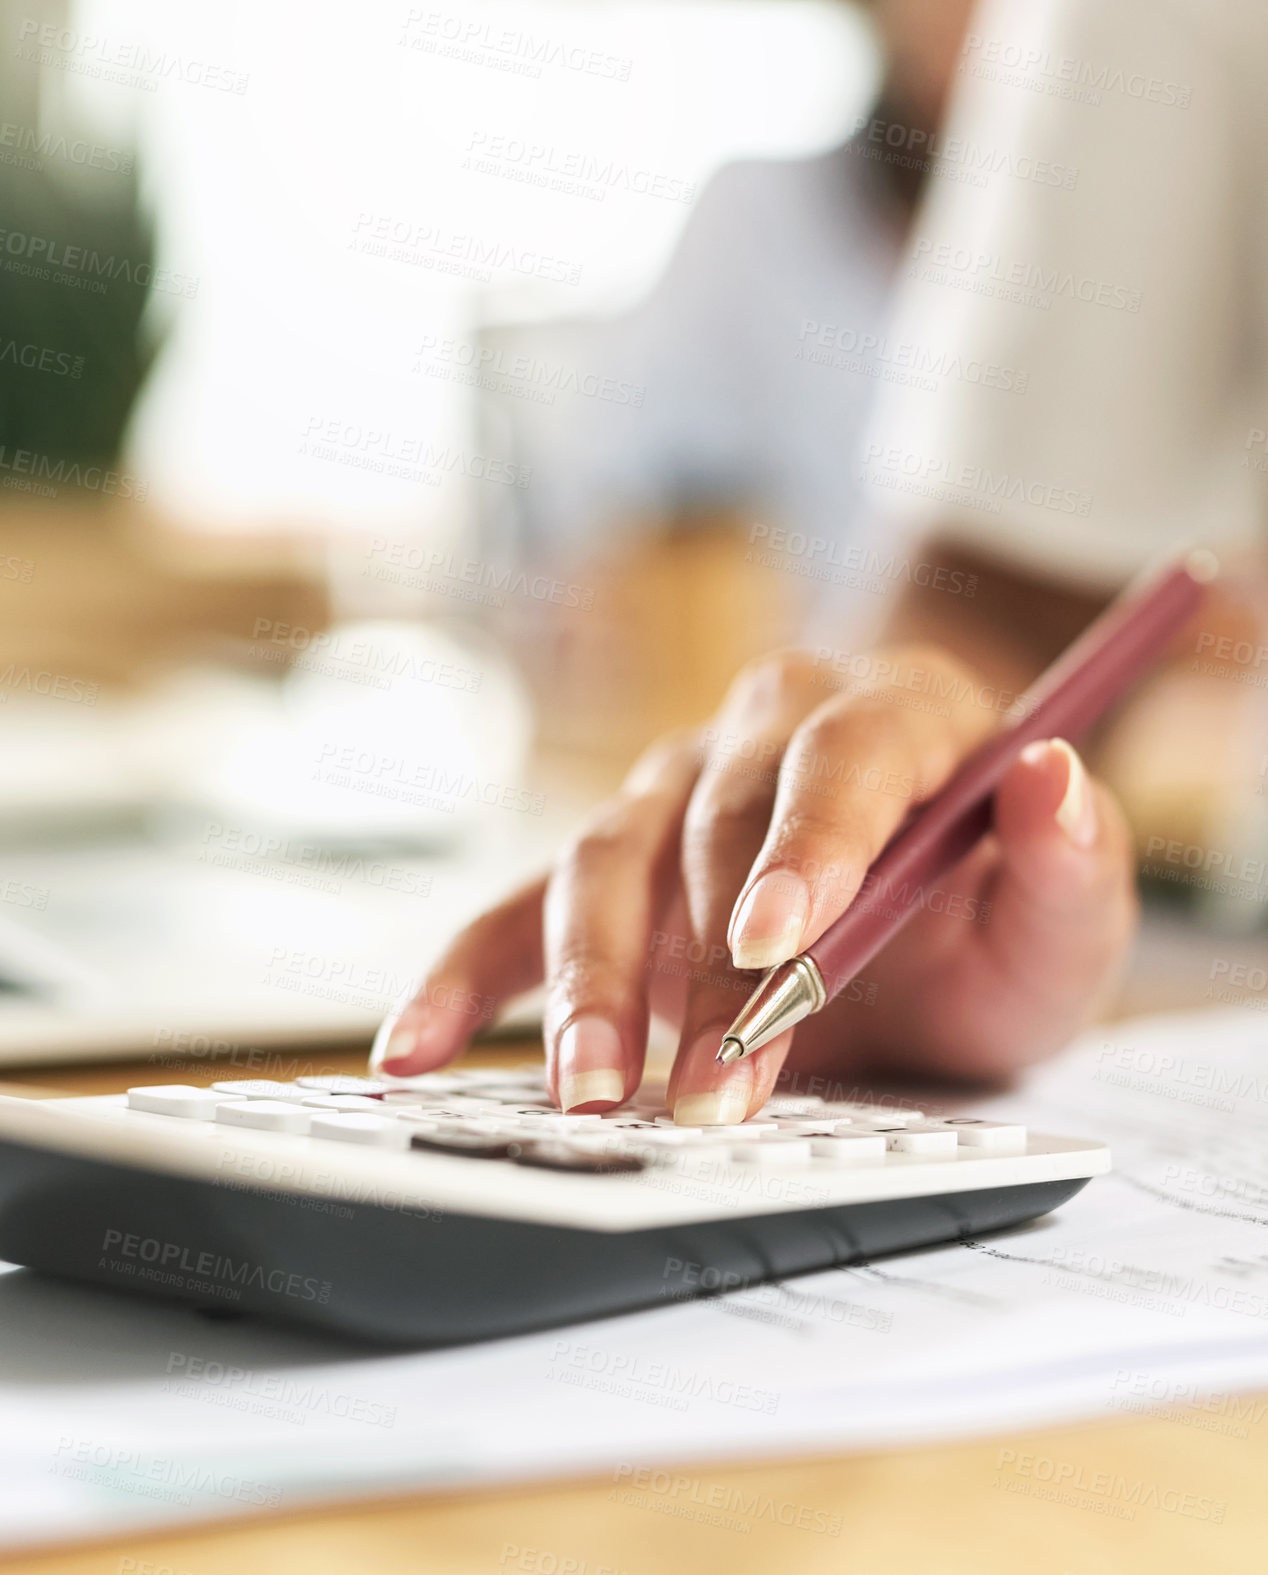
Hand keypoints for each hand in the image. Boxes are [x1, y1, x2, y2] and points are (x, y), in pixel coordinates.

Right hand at [370, 646, 1137, 1122]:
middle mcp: (762, 732)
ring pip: (604, 861)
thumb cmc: (991, 910)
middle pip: (710, 826)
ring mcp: (671, 792)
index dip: (804, 845)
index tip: (777, 945)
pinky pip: (518, 910)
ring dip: (585, 981)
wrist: (923, 909)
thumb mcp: (1065, 914)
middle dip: (706, 970)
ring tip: (584, 1093)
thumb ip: (1073, 861)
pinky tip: (414, 1047)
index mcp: (890, 716)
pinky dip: (466, 976)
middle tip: (709, 1089)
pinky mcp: (610, 868)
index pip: (839, 758)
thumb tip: (1049, 779)